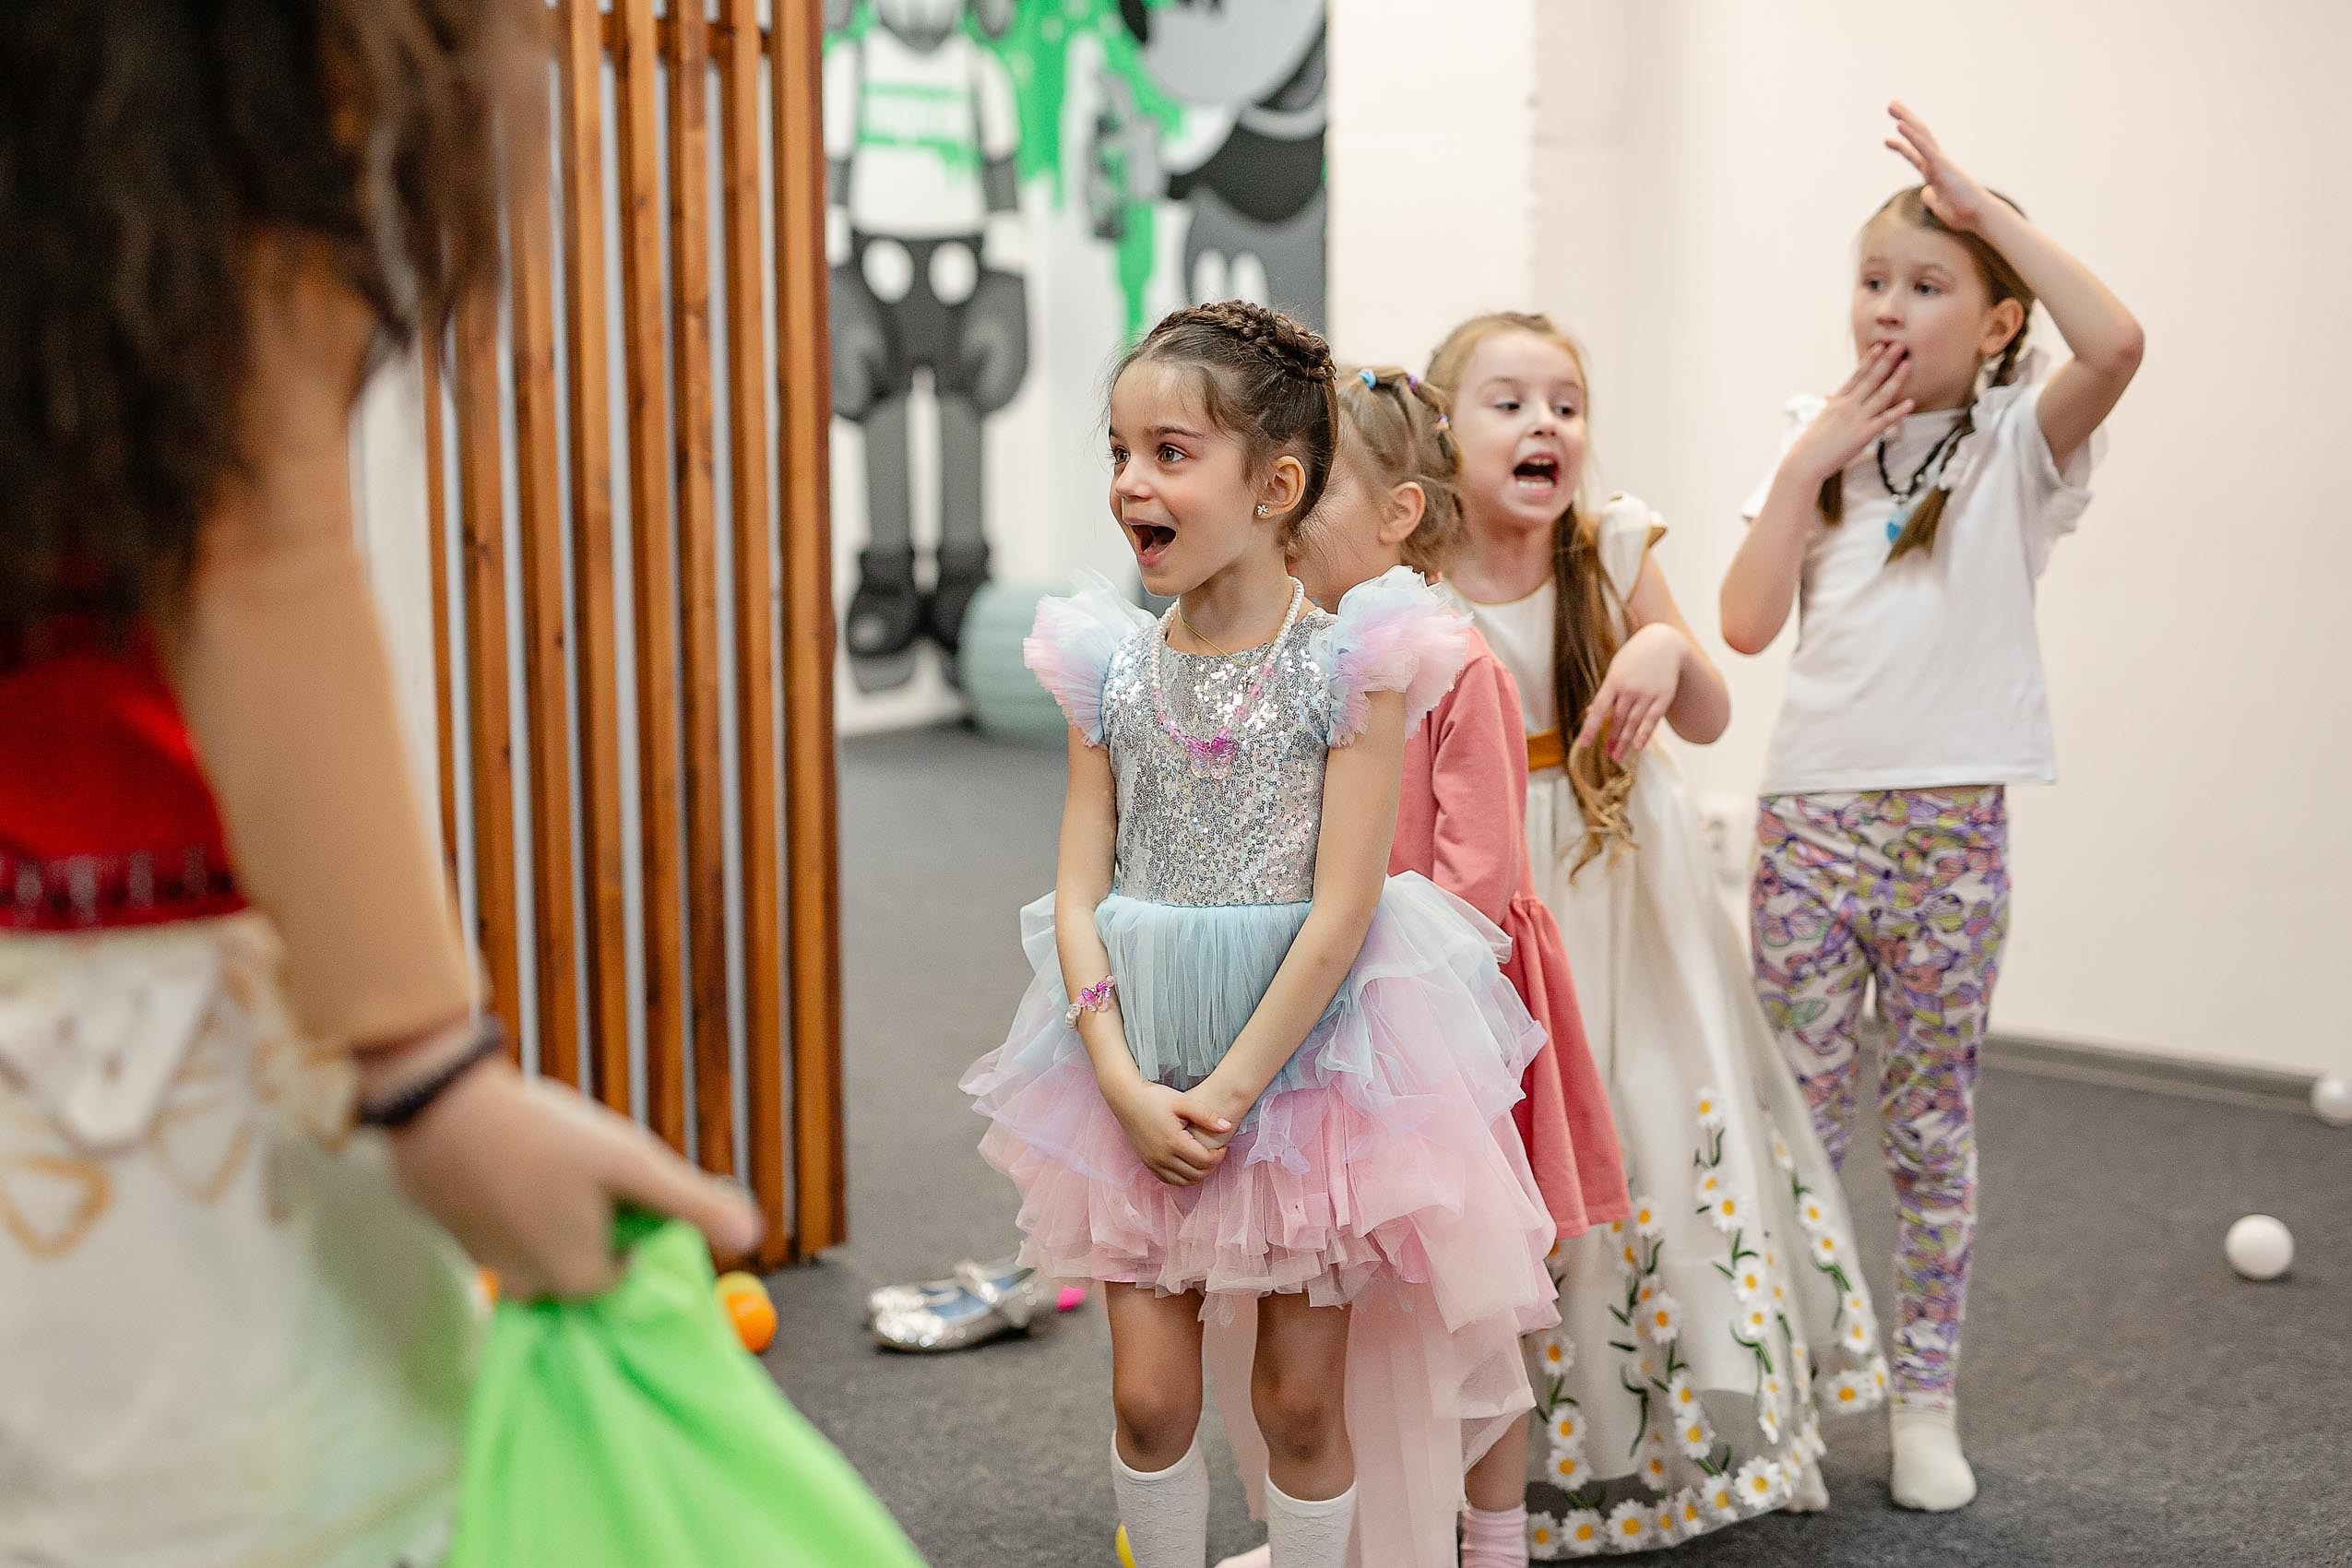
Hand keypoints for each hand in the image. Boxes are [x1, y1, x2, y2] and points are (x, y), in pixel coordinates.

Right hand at [383, 1058, 762, 1300]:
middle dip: (592, 1216)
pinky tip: (510, 1157)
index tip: (620, 1181)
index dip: (633, 1221)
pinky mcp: (452, 1232)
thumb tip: (755, 1235)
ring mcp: (482, 1261)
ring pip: (539, 1242)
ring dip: (551, 1208)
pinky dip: (511, 1198)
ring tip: (545, 1158)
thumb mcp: (632, 1164)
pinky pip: (499, 1224)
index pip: (625, 1268)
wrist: (440, 1105)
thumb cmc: (545, 1138)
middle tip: (581, 1165)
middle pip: (581, 1257)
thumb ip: (692, 1203)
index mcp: (574, 1280)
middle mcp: (525, 1287)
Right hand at [1109, 1080, 1232, 1186]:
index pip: (1205, 1161)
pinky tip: (1187, 1164)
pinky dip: (1182, 1177)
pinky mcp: (1147, 1163)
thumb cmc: (1154, 1097)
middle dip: (1211, 1166)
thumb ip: (1207, 1115)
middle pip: (1196, 1175)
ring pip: (1183, 1182)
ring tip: (1203, 1159)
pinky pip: (1168, 1180)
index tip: (1223, 1146)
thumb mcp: (1183, 1101)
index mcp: (1173, 1141)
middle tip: (1216, 1153)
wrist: (1125, 1098)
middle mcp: (1162, 1157)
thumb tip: (1226, 1127)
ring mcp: (1152, 1162)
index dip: (1219, 1156)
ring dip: (1197, 1175)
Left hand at [1575, 623, 1685, 760]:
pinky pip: (1653, 720)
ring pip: (1633, 723)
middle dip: (1611, 740)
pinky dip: (1645, 734)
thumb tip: (1590, 712)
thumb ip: (1606, 692)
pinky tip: (1638, 746)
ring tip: (1618, 756)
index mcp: (1614, 681)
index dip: (1591, 728)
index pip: (1599, 709)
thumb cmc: (1635, 656)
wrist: (1664, 642)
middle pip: (1617, 720)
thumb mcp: (1616, 669)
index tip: (1584, 744)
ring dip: (1625, 742)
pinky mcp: (1664, 696)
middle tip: (1607, 755)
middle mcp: (1630, 688)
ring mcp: (1648, 693)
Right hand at [1786, 341, 1914, 485]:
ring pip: (1881, 395)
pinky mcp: (1863, 434)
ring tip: (1907, 364)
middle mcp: (1847, 405)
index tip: (1879, 347)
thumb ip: (1830, 405)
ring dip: (1895, 378)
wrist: (1805, 461)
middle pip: (1871, 379)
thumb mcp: (1820, 419)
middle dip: (1886, 361)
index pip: (1856, 375)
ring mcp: (1856, 419)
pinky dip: (1898, 411)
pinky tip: (1910, 403)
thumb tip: (1830, 395)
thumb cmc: (1809, 443)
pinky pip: (1885, 420)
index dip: (1869, 360)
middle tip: (1899, 345)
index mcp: (1836, 401)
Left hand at [1885, 101, 1995, 232]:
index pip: (1914, 154)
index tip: (1886, 140)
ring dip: (1905, 119)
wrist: (1978, 216)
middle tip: (1890, 105)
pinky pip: (1924, 147)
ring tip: (1891, 105)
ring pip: (1920, 135)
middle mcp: (1936, 163)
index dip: (1901, 146)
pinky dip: (1911, 136)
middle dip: (1904, 119)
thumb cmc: (1963, 213)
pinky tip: (1899, 125)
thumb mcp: (1940, 207)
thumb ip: (1932, 198)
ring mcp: (1939, 162)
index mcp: (1933, 173)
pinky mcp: (1941, 166)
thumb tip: (1925, 193)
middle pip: (1917, 136)